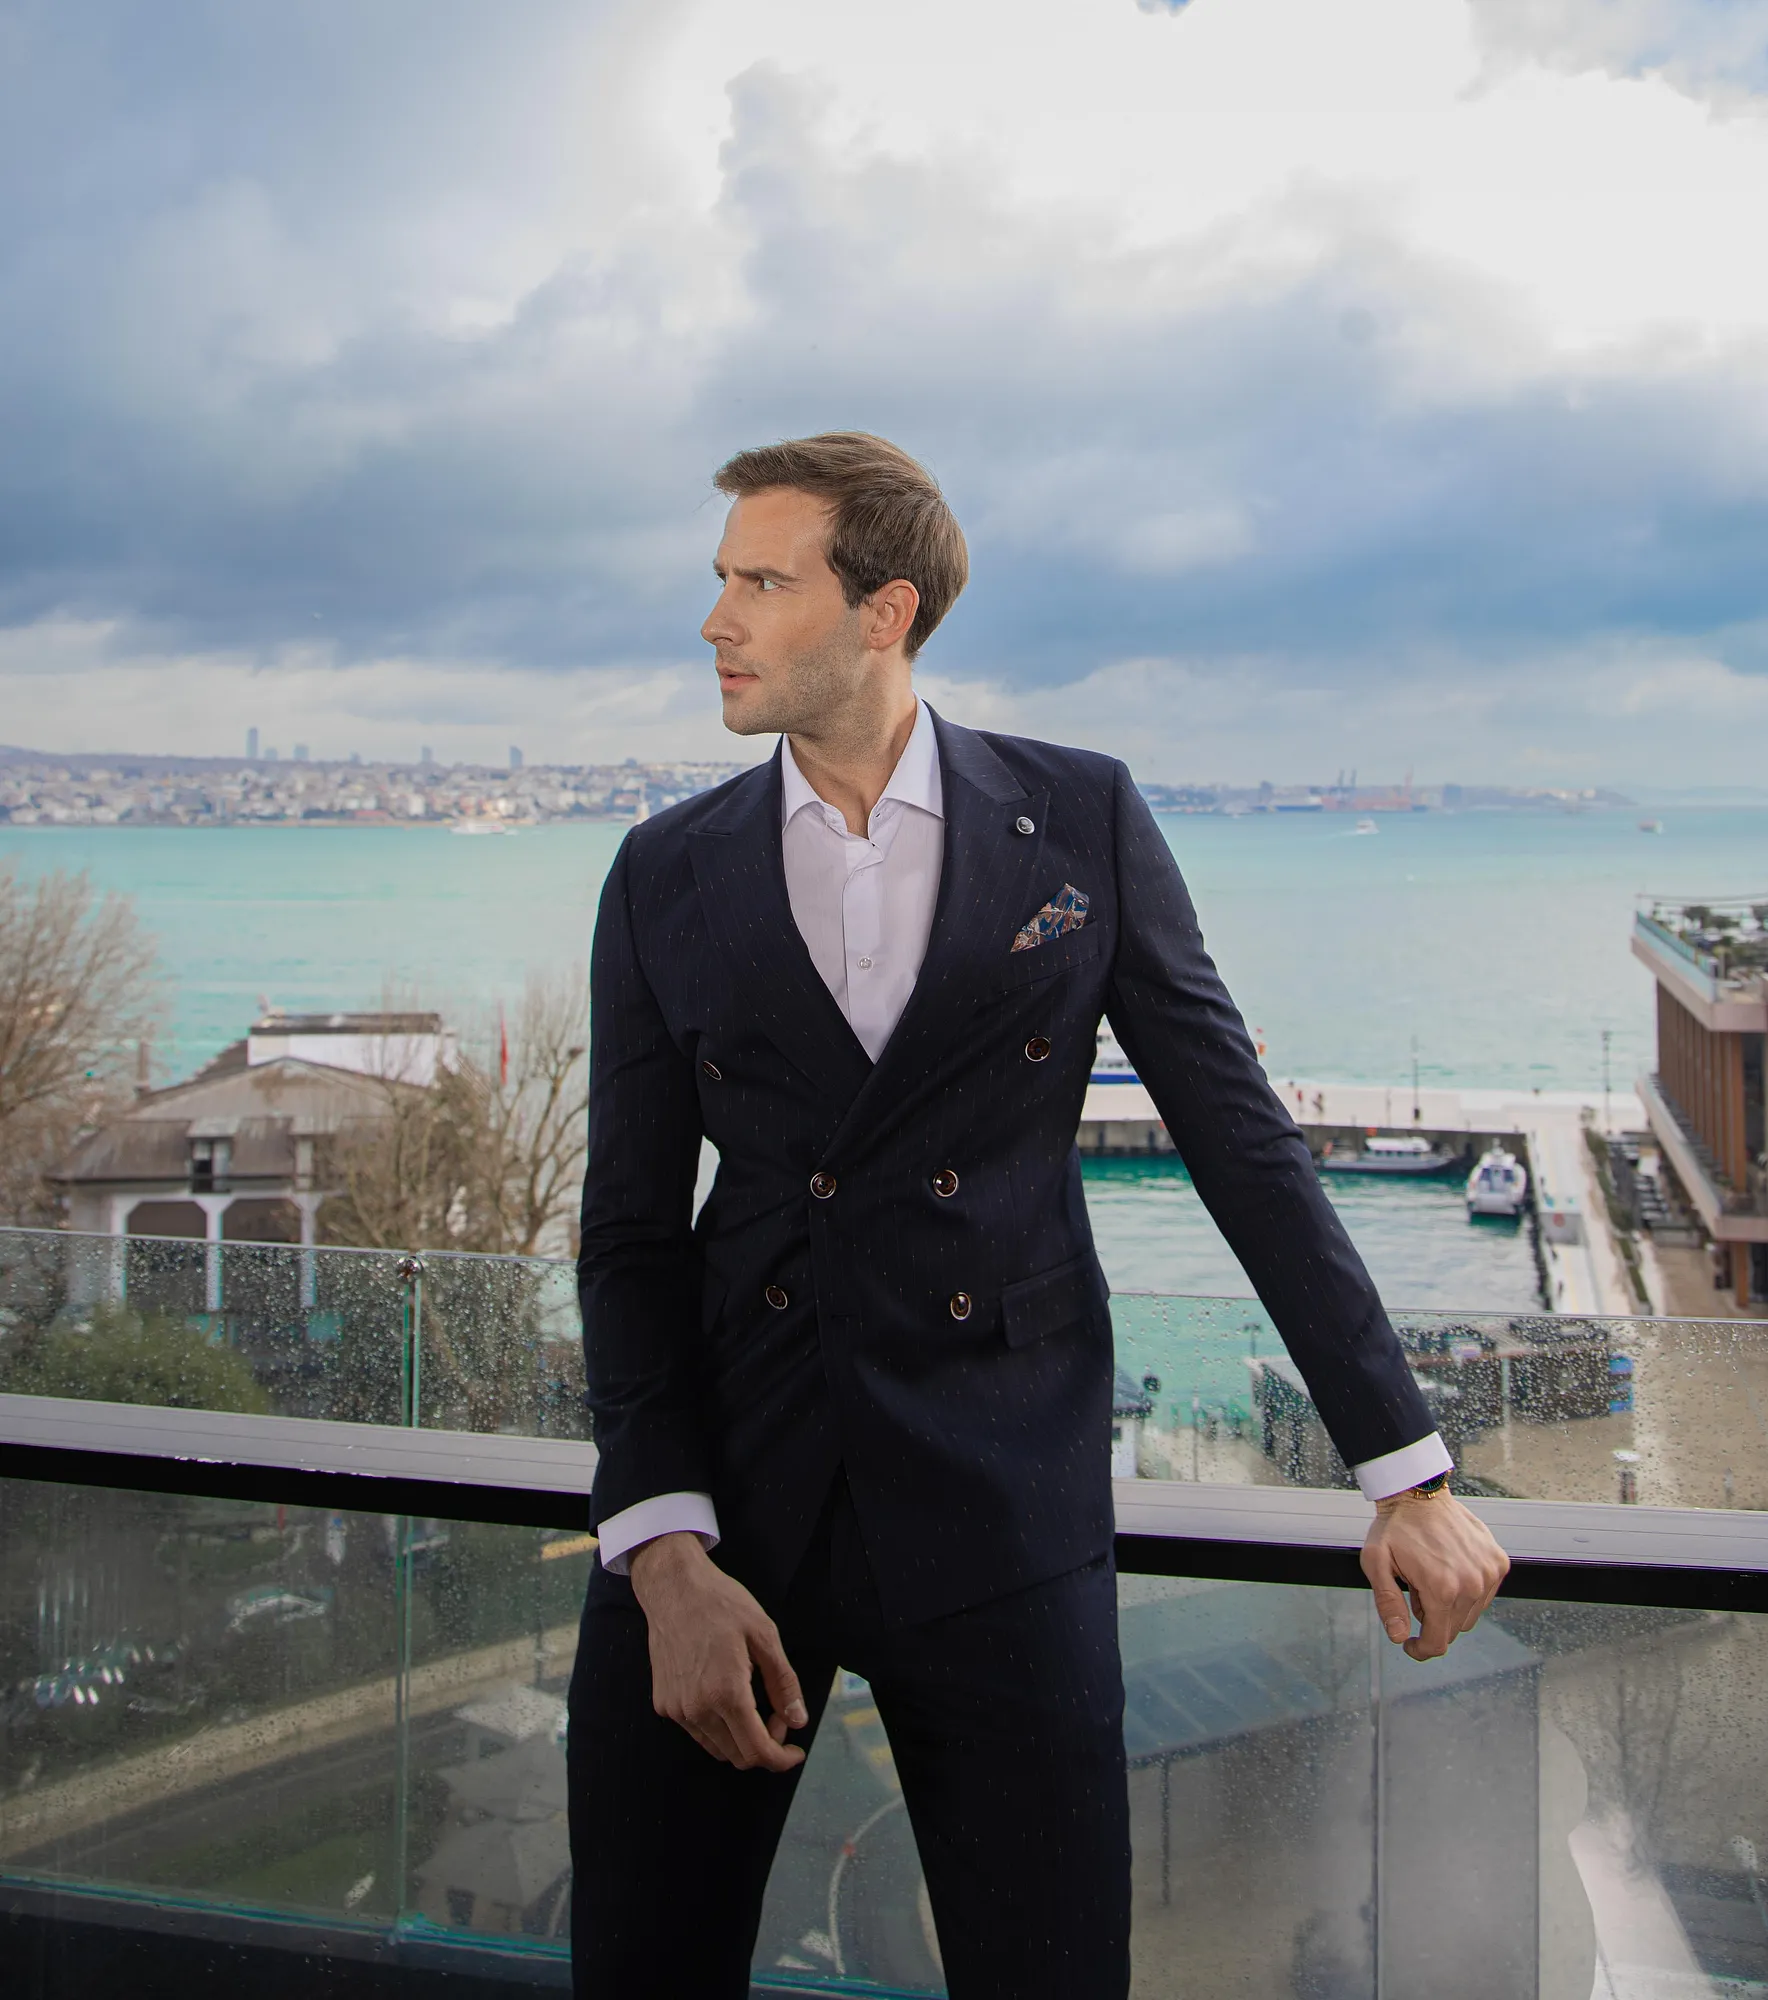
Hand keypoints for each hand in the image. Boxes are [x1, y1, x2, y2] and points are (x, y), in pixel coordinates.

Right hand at [627, 1532, 808, 1770]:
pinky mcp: (664, 1704)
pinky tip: (726, 1696)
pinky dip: (719, 1728)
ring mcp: (677, 1710)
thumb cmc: (721, 1604)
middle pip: (738, 1757)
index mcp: (726, 1693)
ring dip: (741, 1739)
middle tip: (777, 1713)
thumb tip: (798, 1721)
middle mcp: (697, 1709)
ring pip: (718, 1749)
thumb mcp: (764, 1635)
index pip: (757, 1751)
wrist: (673, 1588)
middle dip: (765, 1745)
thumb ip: (783, 1683)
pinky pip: (698, 1733)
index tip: (795, 1752)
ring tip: (753, 1702)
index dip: (781, 1759)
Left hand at [1360, 1492, 1508, 1661]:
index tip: (1409, 1644)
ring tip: (1430, 1577)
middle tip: (1414, 1590)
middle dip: (1431, 1619)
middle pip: (1453, 1629)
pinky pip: (1484, 1594)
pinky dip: (1467, 1591)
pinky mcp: (1498, 1562)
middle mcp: (1471, 1584)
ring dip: (1449, 1606)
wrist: (1419, 1493)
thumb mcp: (1376, 1563)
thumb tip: (1399, 1637)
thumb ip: (1388, 1604)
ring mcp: (1489, 1572)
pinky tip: (1449, 1569)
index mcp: (1441, 1588)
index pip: (1438, 1641)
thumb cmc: (1395, 1527)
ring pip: (1470, 1614)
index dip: (1421, 1649)